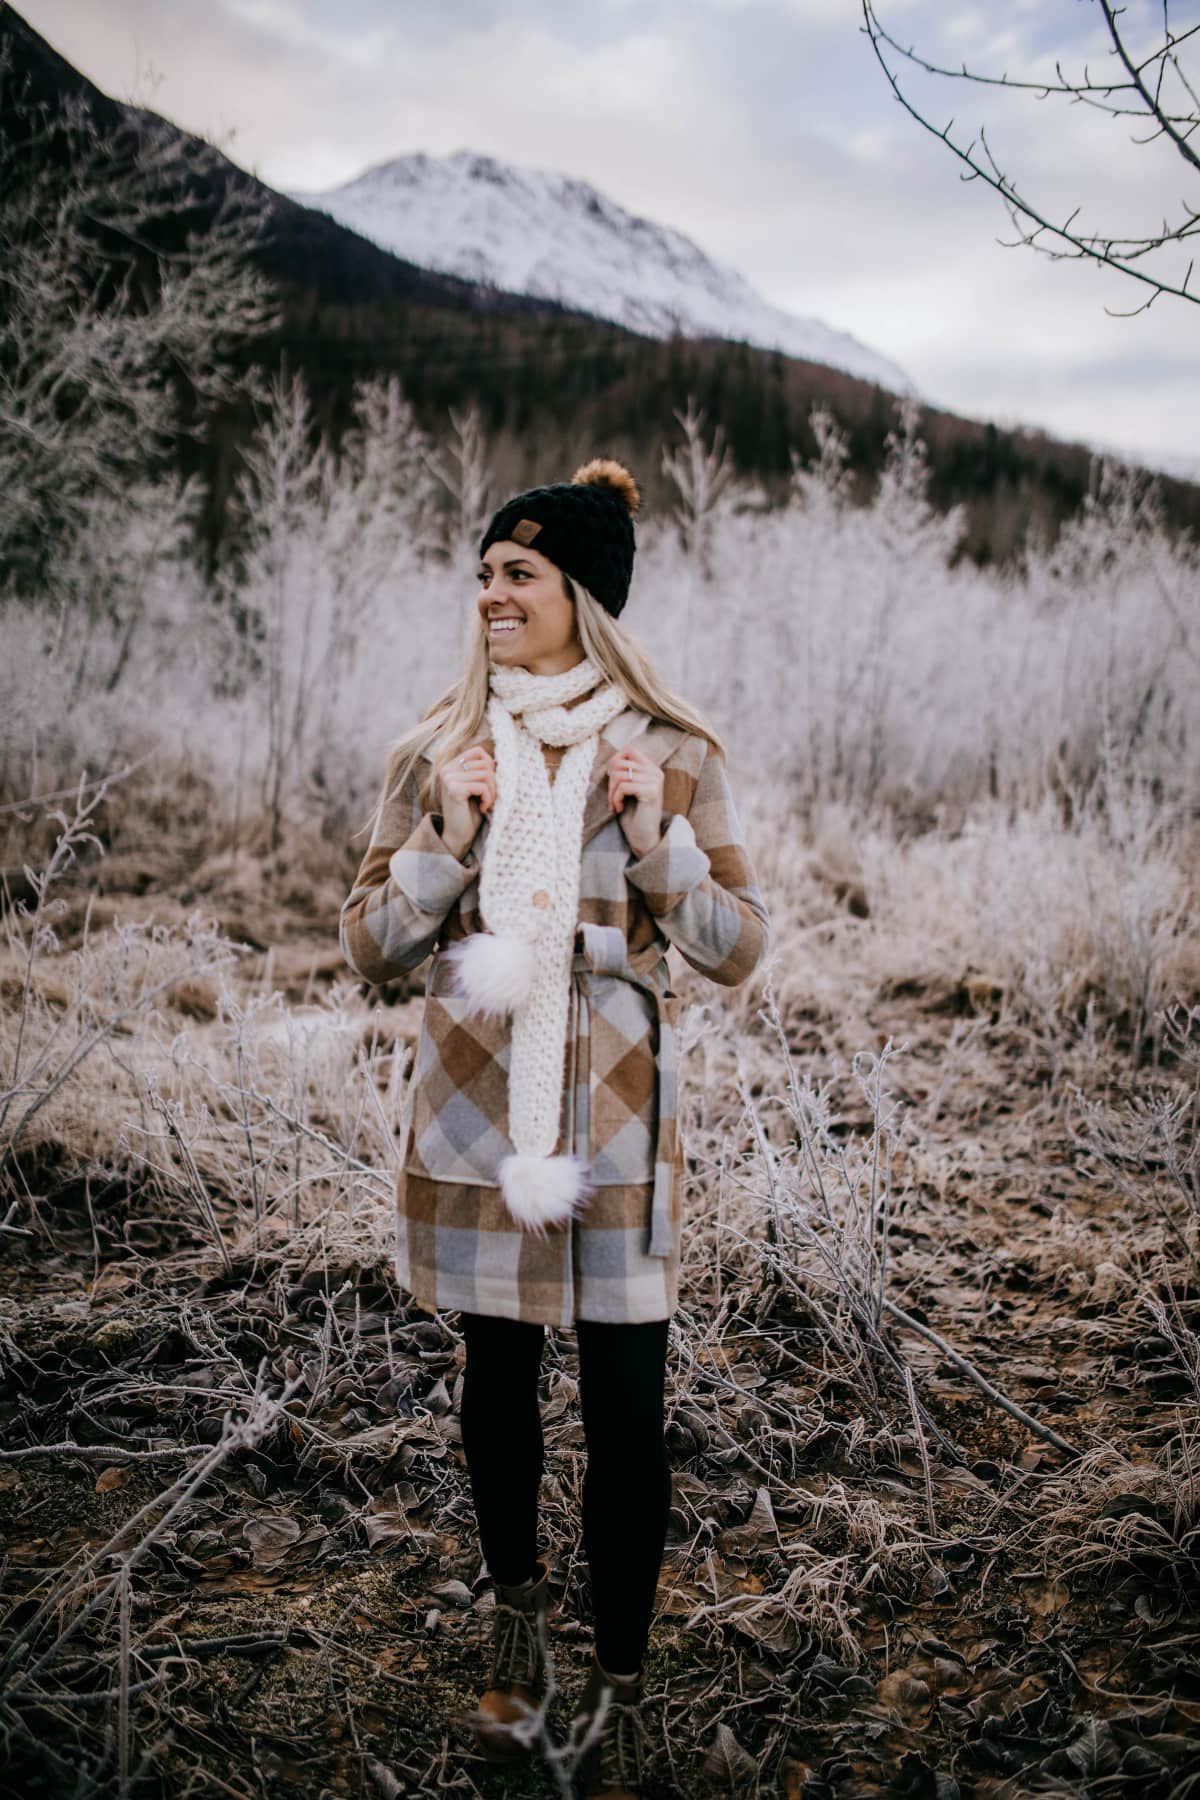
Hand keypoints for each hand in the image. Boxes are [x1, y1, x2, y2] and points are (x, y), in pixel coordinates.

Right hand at [440, 746, 496, 858]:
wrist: (458, 836)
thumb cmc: (470, 812)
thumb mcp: (477, 787)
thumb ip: (483, 771)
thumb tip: (502, 759)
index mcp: (451, 766)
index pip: (478, 751)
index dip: (490, 765)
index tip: (491, 784)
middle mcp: (447, 769)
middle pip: (484, 764)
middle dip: (494, 783)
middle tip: (492, 799)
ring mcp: (448, 778)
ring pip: (486, 774)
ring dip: (493, 792)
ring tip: (488, 804)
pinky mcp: (454, 789)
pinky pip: (482, 786)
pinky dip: (488, 799)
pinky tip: (483, 809)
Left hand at [606, 743, 663, 857]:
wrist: (643, 838)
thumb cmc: (633, 815)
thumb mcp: (627, 789)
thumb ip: (624, 772)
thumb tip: (610, 762)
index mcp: (651, 769)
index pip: (629, 750)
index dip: (615, 761)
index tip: (611, 779)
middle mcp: (656, 772)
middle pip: (620, 763)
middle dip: (610, 781)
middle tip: (612, 798)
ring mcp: (655, 781)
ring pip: (620, 775)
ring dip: (611, 792)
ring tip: (615, 805)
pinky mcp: (652, 792)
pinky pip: (623, 786)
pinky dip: (616, 798)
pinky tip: (619, 809)